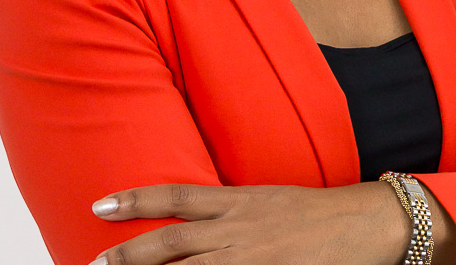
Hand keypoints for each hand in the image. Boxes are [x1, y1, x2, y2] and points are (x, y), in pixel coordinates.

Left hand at [90, 180, 410, 264]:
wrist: (362, 224)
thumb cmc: (312, 212)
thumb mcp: (264, 199)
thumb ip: (228, 211)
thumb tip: (190, 222)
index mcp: (238, 201)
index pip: (176, 197)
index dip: (137, 199)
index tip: (101, 205)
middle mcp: (237, 228)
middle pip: (172, 241)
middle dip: (129, 254)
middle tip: (94, 263)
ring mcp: (251, 258)